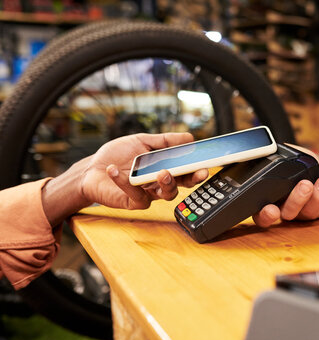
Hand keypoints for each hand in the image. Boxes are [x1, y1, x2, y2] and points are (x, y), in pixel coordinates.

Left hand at [42, 133, 208, 225]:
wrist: (91, 169)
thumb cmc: (117, 156)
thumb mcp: (142, 141)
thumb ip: (165, 140)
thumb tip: (188, 137)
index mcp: (164, 168)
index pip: (185, 171)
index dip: (197, 170)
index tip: (205, 165)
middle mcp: (158, 183)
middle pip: (181, 185)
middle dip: (191, 180)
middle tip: (196, 174)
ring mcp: (147, 194)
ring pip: (165, 195)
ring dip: (167, 184)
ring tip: (162, 172)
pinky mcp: (133, 202)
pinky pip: (137, 195)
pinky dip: (125, 182)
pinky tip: (115, 170)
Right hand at [252, 146, 318, 226]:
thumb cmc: (307, 170)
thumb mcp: (290, 157)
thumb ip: (276, 154)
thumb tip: (266, 147)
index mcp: (268, 194)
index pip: (253, 206)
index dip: (250, 207)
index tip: (254, 201)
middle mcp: (278, 206)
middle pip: (266, 217)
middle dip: (267, 215)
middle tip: (271, 209)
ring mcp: (295, 213)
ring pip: (291, 212)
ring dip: (297, 198)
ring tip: (305, 184)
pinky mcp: (312, 214)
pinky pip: (313, 208)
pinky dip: (318, 194)